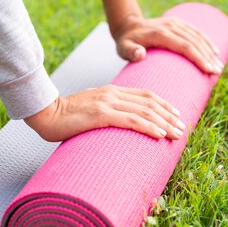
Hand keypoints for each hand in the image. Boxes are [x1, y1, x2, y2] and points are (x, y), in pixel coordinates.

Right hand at [24, 85, 185, 141]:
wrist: (44, 113)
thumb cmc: (65, 117)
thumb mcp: (90, 111)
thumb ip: (106, 113)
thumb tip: (119, 127)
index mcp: (111, 91)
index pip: (145, 95)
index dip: (164, 105)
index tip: (176, 116)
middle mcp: (113, 94)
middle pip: (150, 102)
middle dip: (169, 116)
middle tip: (183, 128)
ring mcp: (107, 103)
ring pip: (144, 111)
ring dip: (164, 123)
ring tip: (177, 134)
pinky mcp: (101, 114)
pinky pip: (131, 120)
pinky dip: (148, 126)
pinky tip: (160, 134)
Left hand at [111, 15, 223, 74]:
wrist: (128, 25)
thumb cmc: (126, 42)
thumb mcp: (123, 48)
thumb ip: (130, 52)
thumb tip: (140, 54)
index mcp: (160, 33)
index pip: (184, 45)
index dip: (198, 57)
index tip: (208, 70)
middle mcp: (170, 26)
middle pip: (194, 41)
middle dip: (207, 57)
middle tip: (217, 72)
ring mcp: (175, 23)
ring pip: (197, 36)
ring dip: (210, 50)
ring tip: (219, 66)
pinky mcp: (177, 23)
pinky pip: (195, 31)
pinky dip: (206, 41)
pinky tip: (215, 51)